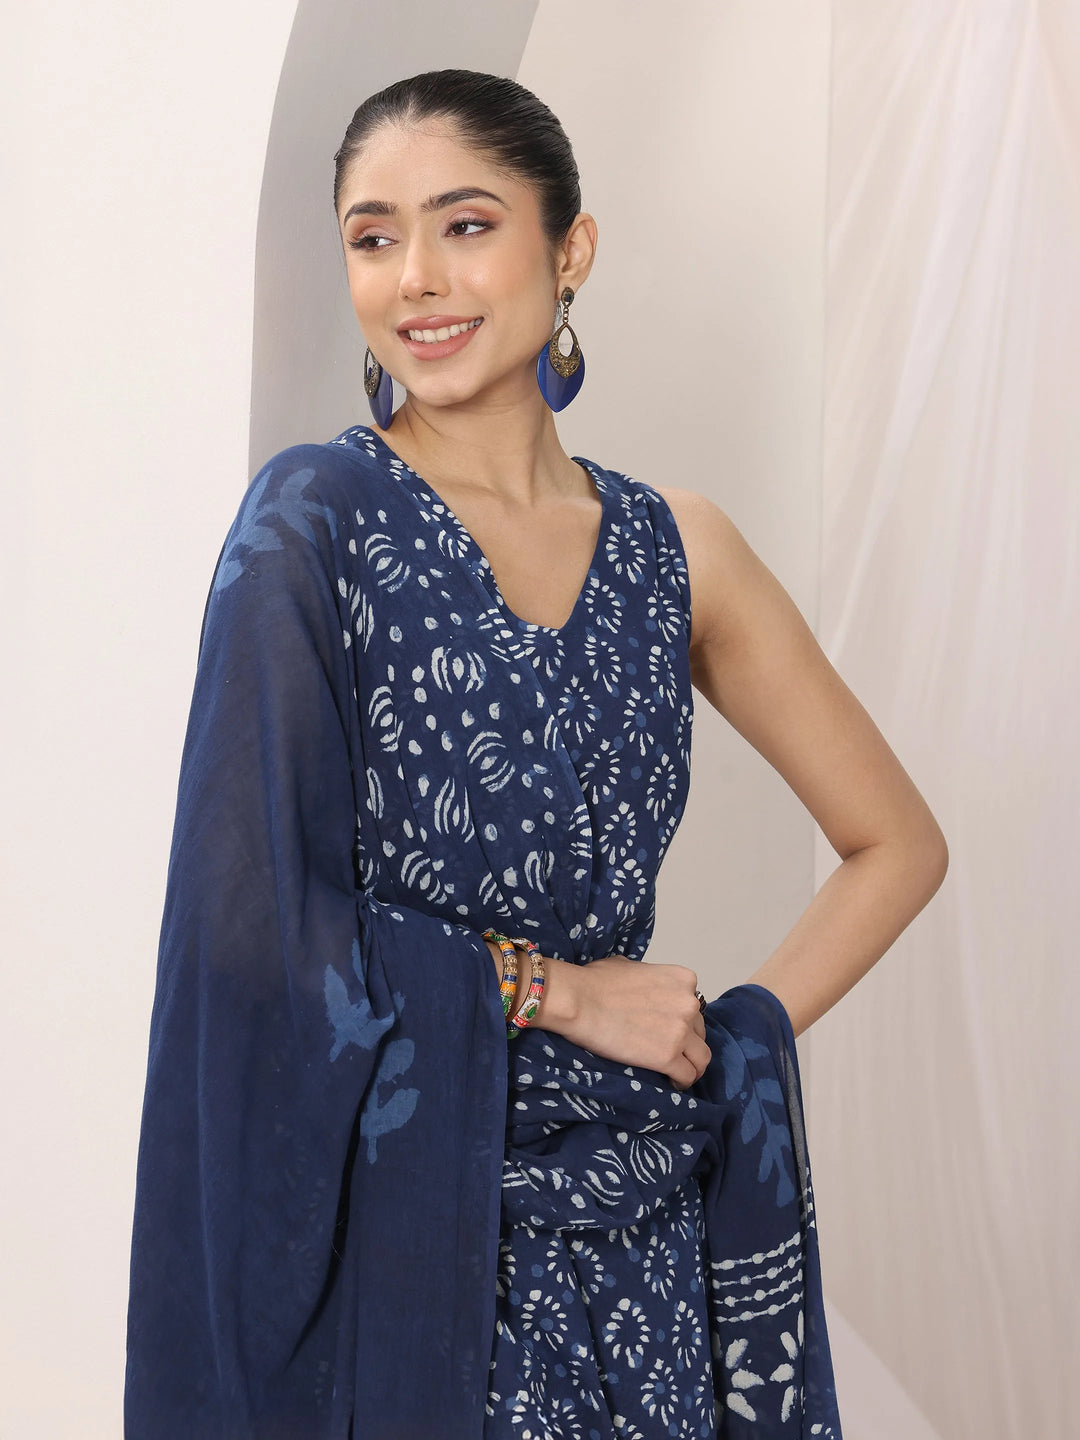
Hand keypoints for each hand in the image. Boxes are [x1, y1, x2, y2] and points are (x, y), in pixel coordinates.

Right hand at [561, 954, 710, 1091]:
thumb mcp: (629, 965)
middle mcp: (689, 1003)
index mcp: (682, 979)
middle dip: (687, 1042)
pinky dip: (682, 1081)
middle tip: (668, 1050)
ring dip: (692, 1065)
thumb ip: (648, 977)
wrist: (579, 1001)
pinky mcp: (668, 1056)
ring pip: (702, 1058)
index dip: (682, 1020)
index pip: (694, 1007)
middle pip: (699, 1032)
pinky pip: (688, 1075)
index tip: (668, 1029)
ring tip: (677, 1072)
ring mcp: (681, 1031)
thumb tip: (642, 984)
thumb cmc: (595, 981)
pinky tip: (671, 1082)